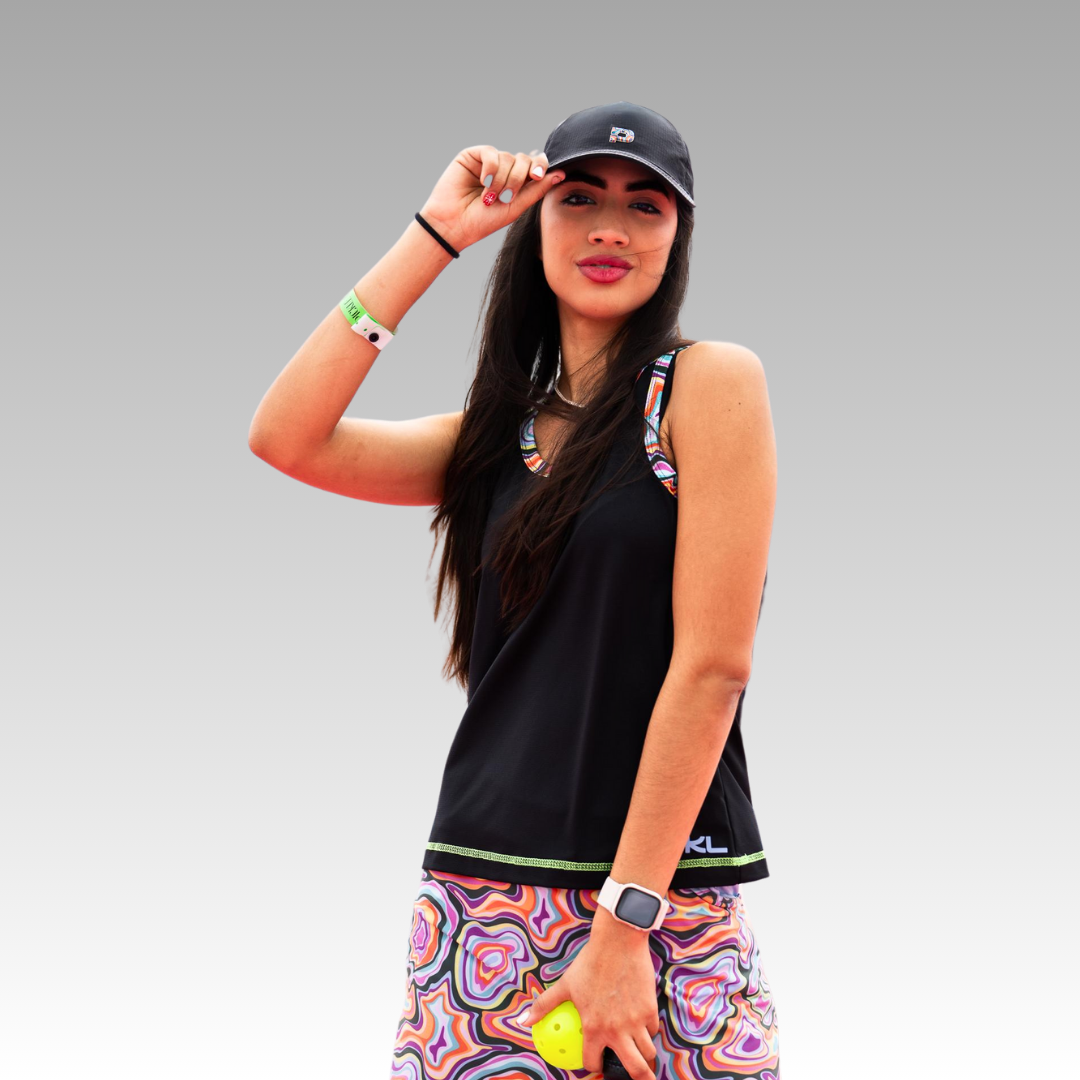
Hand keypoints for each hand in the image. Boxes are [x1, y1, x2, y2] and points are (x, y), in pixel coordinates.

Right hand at [419, 145, 564, 252]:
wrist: (454, 225)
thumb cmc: (483, 221)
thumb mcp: (515, 208)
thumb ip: (536, 190)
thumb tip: (560, 174)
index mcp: (516, 182)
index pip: (535, 166)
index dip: (540, 167)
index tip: (537, 177)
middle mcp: (504, 170)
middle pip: (524, 159)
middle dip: (519, 178)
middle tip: (507, 197)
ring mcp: (488, 162)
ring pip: (508, 157)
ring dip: (502, 180)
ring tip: (489, 197)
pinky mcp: (472, 156)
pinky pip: (491, 152)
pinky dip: (490, 168)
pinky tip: (483, 182)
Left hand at [523, 933, 658, 1077]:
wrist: (618, 941)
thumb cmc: (590, 961)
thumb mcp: (565, 983)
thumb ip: (544, 1005)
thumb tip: (522, 1021)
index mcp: (594, 1027)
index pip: (593, 1061)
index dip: (594, 1065)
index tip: (596, 1062)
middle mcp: (617, 1030)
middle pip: (635, 1068)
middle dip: (640, 1079)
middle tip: (637, 1079)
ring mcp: (636, 1021)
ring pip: (648, 1052)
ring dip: (645, 1056)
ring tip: (643, 1056)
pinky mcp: (650, 1009)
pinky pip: (652, 1029)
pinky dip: (648, 1031)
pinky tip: (643, 1026)